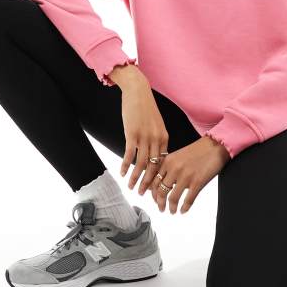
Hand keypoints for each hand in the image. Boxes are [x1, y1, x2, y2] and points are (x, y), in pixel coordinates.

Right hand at [115, 72, 169, 189]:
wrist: (138, 91)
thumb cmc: (146, 108)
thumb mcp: (156, 124)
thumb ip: (156, 139)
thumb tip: (153, 154)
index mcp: (164, 138)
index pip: (163, 163)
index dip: (158, 177)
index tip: (155, 188)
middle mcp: (156, 139)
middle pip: (154, 167)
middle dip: (148, 183)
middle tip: (143, 195)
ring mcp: (144, 137)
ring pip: (141, 164)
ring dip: (136, 178)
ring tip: (131, 187)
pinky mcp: (132, 134)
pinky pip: (129, 154)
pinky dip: (125, 166)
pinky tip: (122, 173)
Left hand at [149, 136, 229, 214]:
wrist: (214, 146)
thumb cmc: (197, 151)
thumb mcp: (177, 155)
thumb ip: (168, 167)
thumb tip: (162, 182)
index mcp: (168, 161)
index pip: (154, 181)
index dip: (153, 193)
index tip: (154, 199)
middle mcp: (174, 169)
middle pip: (161, 191)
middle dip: (159, 202)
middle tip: (161, 208)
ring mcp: (186, 176)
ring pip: (173, 198)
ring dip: (171, 207)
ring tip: (172, 211)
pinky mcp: (198, 182)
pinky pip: (188, 200)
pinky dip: (184, 208)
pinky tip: (183, 210)